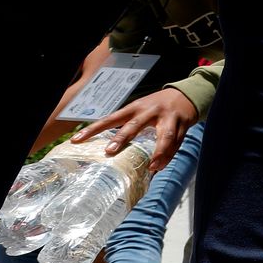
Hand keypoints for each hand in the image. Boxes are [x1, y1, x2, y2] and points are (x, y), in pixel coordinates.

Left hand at [72, 87, 197, 172]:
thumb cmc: (157, 107)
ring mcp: (168, 117)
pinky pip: (177, 142)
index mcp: (135, 108)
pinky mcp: (182, 124)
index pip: (110, 118)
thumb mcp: (140, 110)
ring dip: (158, 152)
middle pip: (134, 125)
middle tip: (110, 151)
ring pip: (164, 135)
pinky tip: (162, 165)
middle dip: (122, 138)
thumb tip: (109, 150)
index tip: (76, 140)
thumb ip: (128, 125)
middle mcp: (149, 111)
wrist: (186, 95)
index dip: (93, 129)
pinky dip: (169, 155)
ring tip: (152, 167)